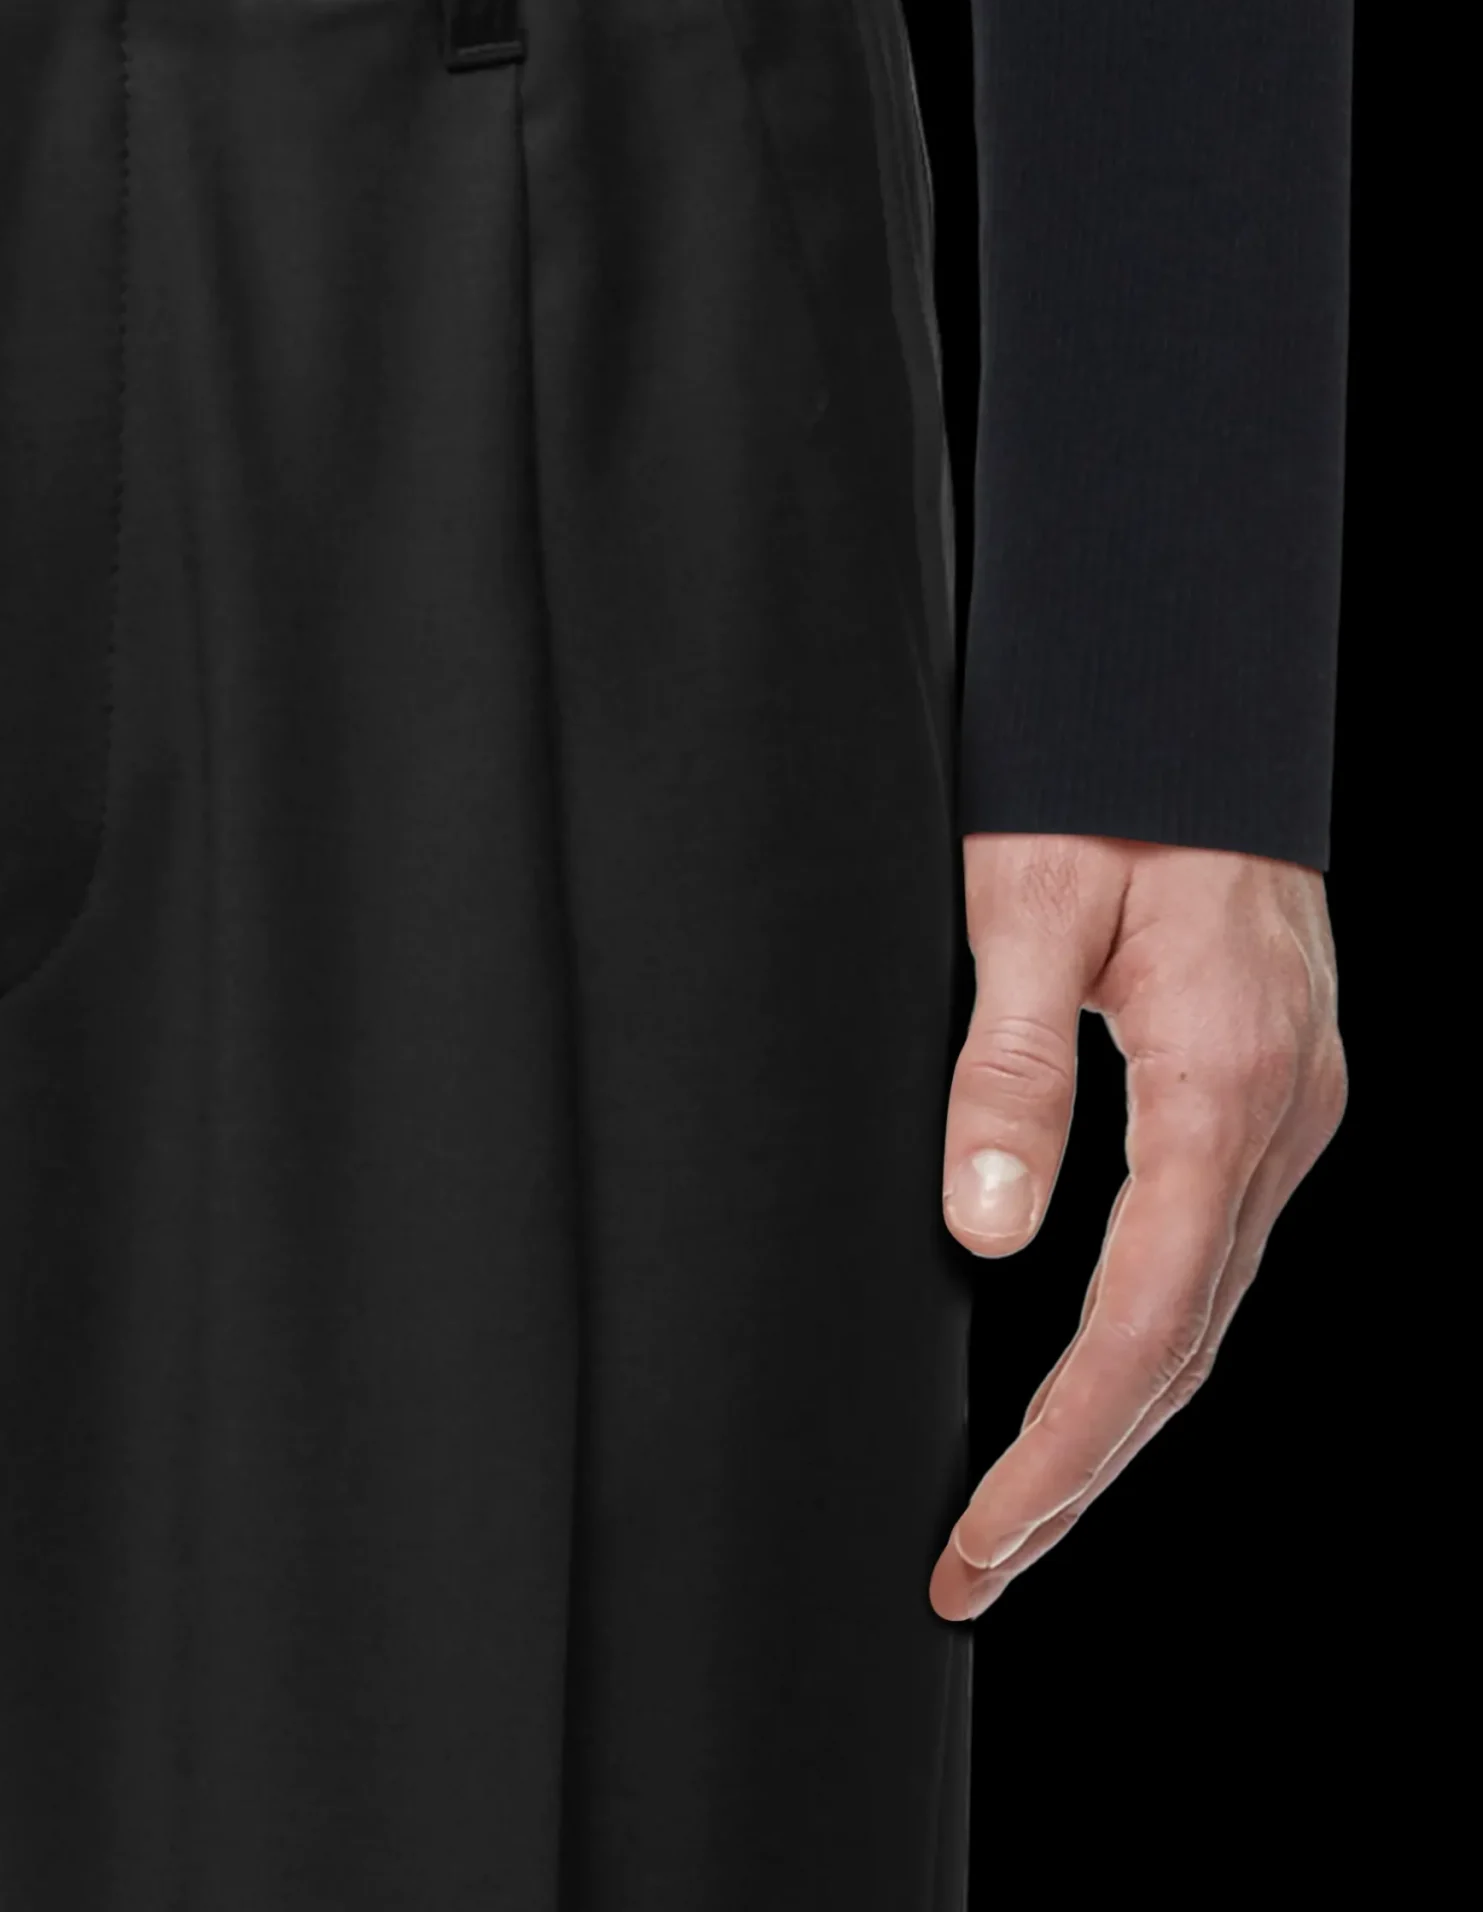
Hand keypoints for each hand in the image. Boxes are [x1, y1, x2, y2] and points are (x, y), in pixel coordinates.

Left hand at [929, 832, 1346, 1621]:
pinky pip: (1213, 1251)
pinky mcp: (1271, 1093)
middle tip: (977, 1567)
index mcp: (1225, 1084)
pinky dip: (1150, 1338)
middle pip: (1188, 1345)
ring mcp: (1290, 1110)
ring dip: (1117, 1420)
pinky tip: (1097, 1382)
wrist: (1193, 700)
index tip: (984, 1537)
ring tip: (1022, 1512)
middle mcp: (1280, 1117)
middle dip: (1082, 1471)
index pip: (1143, 1320)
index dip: (1062, 1447)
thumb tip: (987, 1234)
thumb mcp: (1026, 908)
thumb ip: (1008, 1071)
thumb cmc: (1108, 779)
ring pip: (1207, 1310)